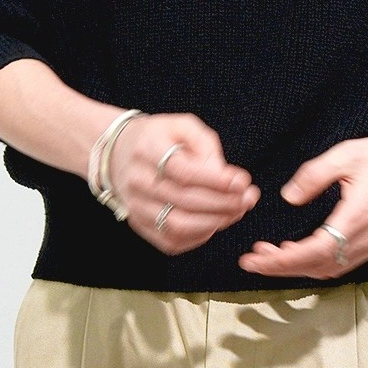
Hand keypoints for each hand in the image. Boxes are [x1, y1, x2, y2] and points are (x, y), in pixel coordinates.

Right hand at [110, 112, 259, 254]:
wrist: (119, 152)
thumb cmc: (160, 137)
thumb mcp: (183, 126)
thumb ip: (207, 146)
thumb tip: (226, 178)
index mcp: (147, 149)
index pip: (183, 171)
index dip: (216, 180)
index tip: (243, 181)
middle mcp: (137, 180)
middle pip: (184, 200)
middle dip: (223, 203)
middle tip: (248, 198)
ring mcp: (135, 206)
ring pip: (178, 225)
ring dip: (215, 222)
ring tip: (237, 211)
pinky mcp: (138, 224)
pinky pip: (171, 241)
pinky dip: (199, 236)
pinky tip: (215, 222)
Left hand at [237, 136, 367, 279]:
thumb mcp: (348, 154)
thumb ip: (314, 175)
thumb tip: (289, 196)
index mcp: (355, 218)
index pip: (312, 252)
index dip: (281, 260)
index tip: (255, 259)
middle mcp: (365, 239)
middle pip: (316, 266)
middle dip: (280, 267)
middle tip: (252, 261)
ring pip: (328, 268)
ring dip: (297, 266)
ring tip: (270, 255)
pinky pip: (341, 263)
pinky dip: (316, 262)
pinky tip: (301, 251)